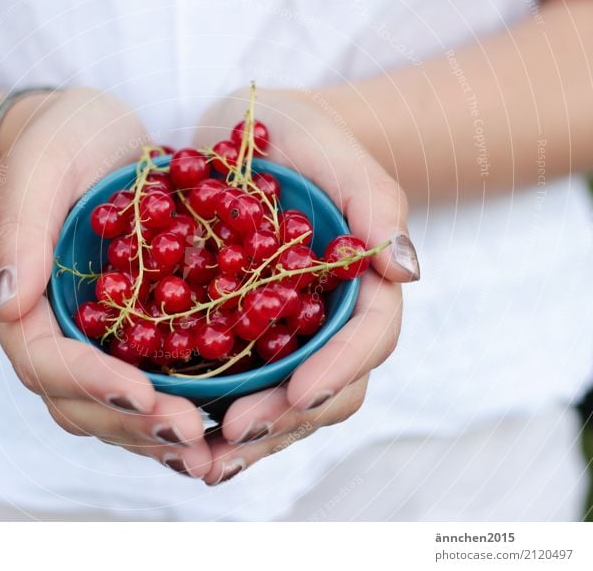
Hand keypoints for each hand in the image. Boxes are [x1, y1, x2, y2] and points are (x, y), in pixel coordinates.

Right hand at [0, 88, 211, 477]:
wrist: (98, 136)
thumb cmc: (64, 139)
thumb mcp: (42, 163)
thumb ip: (21, 227)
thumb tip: (5, 301)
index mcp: (25, 301)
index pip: (45, 360)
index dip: (89, 383)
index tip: (139, 392)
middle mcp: (58, 333)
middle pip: (81, 403)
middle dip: (133, 424)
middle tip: (191, 433)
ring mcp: (97, 342)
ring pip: (117, 410)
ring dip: (158, 437)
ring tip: (210, 451)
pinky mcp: (137, 338)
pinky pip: (152, 389)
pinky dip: (181, 413)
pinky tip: (221, 427)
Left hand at [193, 87, 418, 484]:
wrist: (251, 135)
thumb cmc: (298, 134)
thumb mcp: (331, 147)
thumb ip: (375, 201)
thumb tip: (407, 269)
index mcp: (363, 282)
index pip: (368, 338)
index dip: (338, 370)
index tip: (298, 394)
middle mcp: (330, 320)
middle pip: (327, 388)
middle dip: (286, 418)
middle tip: (234, 434)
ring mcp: (290, 335)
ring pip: (285, 403)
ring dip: (251, 438)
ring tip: (204, 459)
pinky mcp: (247, 338)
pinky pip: (241, 388)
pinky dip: (216, 417)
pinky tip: (185, 436)